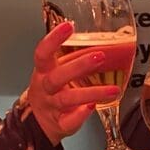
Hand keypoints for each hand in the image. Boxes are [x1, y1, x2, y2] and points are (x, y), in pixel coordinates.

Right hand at [27, 22, 119, 144]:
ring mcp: (51, 107)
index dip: (53, 39)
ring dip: (91, 93)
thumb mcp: (55, 71)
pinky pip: (68, 121)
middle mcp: (45, 88)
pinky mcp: (59, 124)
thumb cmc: (51, 92)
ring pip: (67, 99)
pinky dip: (80, 116)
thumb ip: (73, 58)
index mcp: (43, 71)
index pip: (43, 52)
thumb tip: (101, 41)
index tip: (68, 26)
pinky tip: (93, 108)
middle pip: (57, 77)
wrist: (37, 123)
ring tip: (113, 90)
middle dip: (79, 66)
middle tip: (100, 56)